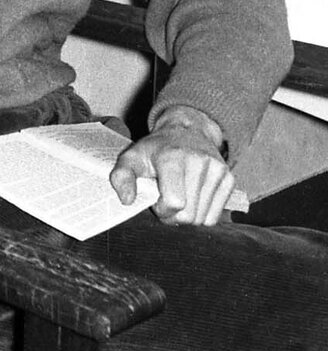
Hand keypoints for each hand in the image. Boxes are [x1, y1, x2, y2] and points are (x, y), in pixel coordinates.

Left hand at [109, 107, 235, 226]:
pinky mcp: (229, 179)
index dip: (161, 208)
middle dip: (173, 215)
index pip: (174, 203)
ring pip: (202, 219)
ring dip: (187, 214)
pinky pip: (214, 217)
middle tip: (167, 198)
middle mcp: (200, 162)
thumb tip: (127, 200)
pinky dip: (202, 213)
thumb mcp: (131, 158)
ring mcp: (217, 170)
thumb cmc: (157, 149)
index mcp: (173, 158)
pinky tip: (193, 197)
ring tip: (180, 195)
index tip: (156, 197)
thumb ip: (121, 177)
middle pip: (188, 216)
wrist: (188, 131)